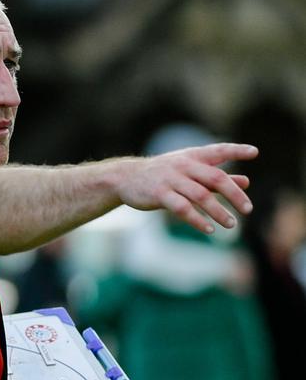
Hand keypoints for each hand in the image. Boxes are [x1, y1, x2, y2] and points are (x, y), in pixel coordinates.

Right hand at [118, 143, 257, 233]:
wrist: (126, 178)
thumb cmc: (162, 174)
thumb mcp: (190, 171)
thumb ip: (216, 176)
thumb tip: (246, 182)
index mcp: (193, 156)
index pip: (219, 150)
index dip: (237, 150)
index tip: (255, 152)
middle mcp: (185, 165)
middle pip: (216, 178)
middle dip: (234, 195)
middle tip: (248, 209)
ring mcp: (172, 179)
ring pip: (201, 196)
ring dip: (218, 212)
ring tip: (231, 225)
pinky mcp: (160, 194)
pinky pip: (182, 209)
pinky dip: (197, 220)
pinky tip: (209, 229)